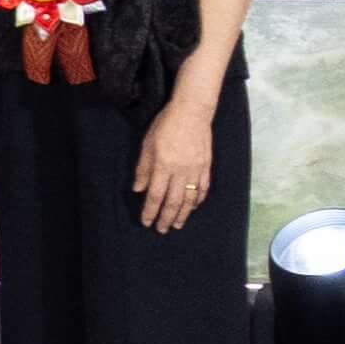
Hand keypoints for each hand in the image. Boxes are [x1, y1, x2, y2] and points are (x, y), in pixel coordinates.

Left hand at [131, 96, 216, 231]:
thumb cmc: (165, 126)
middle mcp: (180, 172)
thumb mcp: (147, 145)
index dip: (150, 211)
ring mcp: (195, 171)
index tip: (146, 222)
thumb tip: (138, 189)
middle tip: (161, 230)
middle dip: (165, 218)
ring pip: (189, 199)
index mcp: (163, 167)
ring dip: (183, 214)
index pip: (155, 195)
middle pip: (173, 202)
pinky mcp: (206, 167)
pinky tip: (194, 206)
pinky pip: (203, 188)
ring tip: (177, 224)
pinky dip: (198, 200)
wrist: (192, 113)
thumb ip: (143, 168)